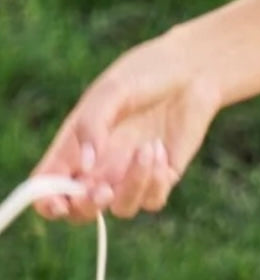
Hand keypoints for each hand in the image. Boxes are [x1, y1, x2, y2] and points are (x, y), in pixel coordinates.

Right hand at [30, 29, 220, 226]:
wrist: (193, 70)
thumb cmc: (144, 73)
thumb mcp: (112, 92)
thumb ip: (92, 125)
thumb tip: (84, 167)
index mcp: (76, 144)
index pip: (48, 184)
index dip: (46, 201)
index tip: (59, 204)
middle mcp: (100, 165)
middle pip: (80, 210)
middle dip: (86, 208)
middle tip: (103, 190)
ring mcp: (131, 174)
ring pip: (121, 209)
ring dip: (132, 186)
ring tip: (147, 149)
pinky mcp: (162, 177)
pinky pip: (152, 200)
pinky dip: (156, 181)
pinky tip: (161, 150)